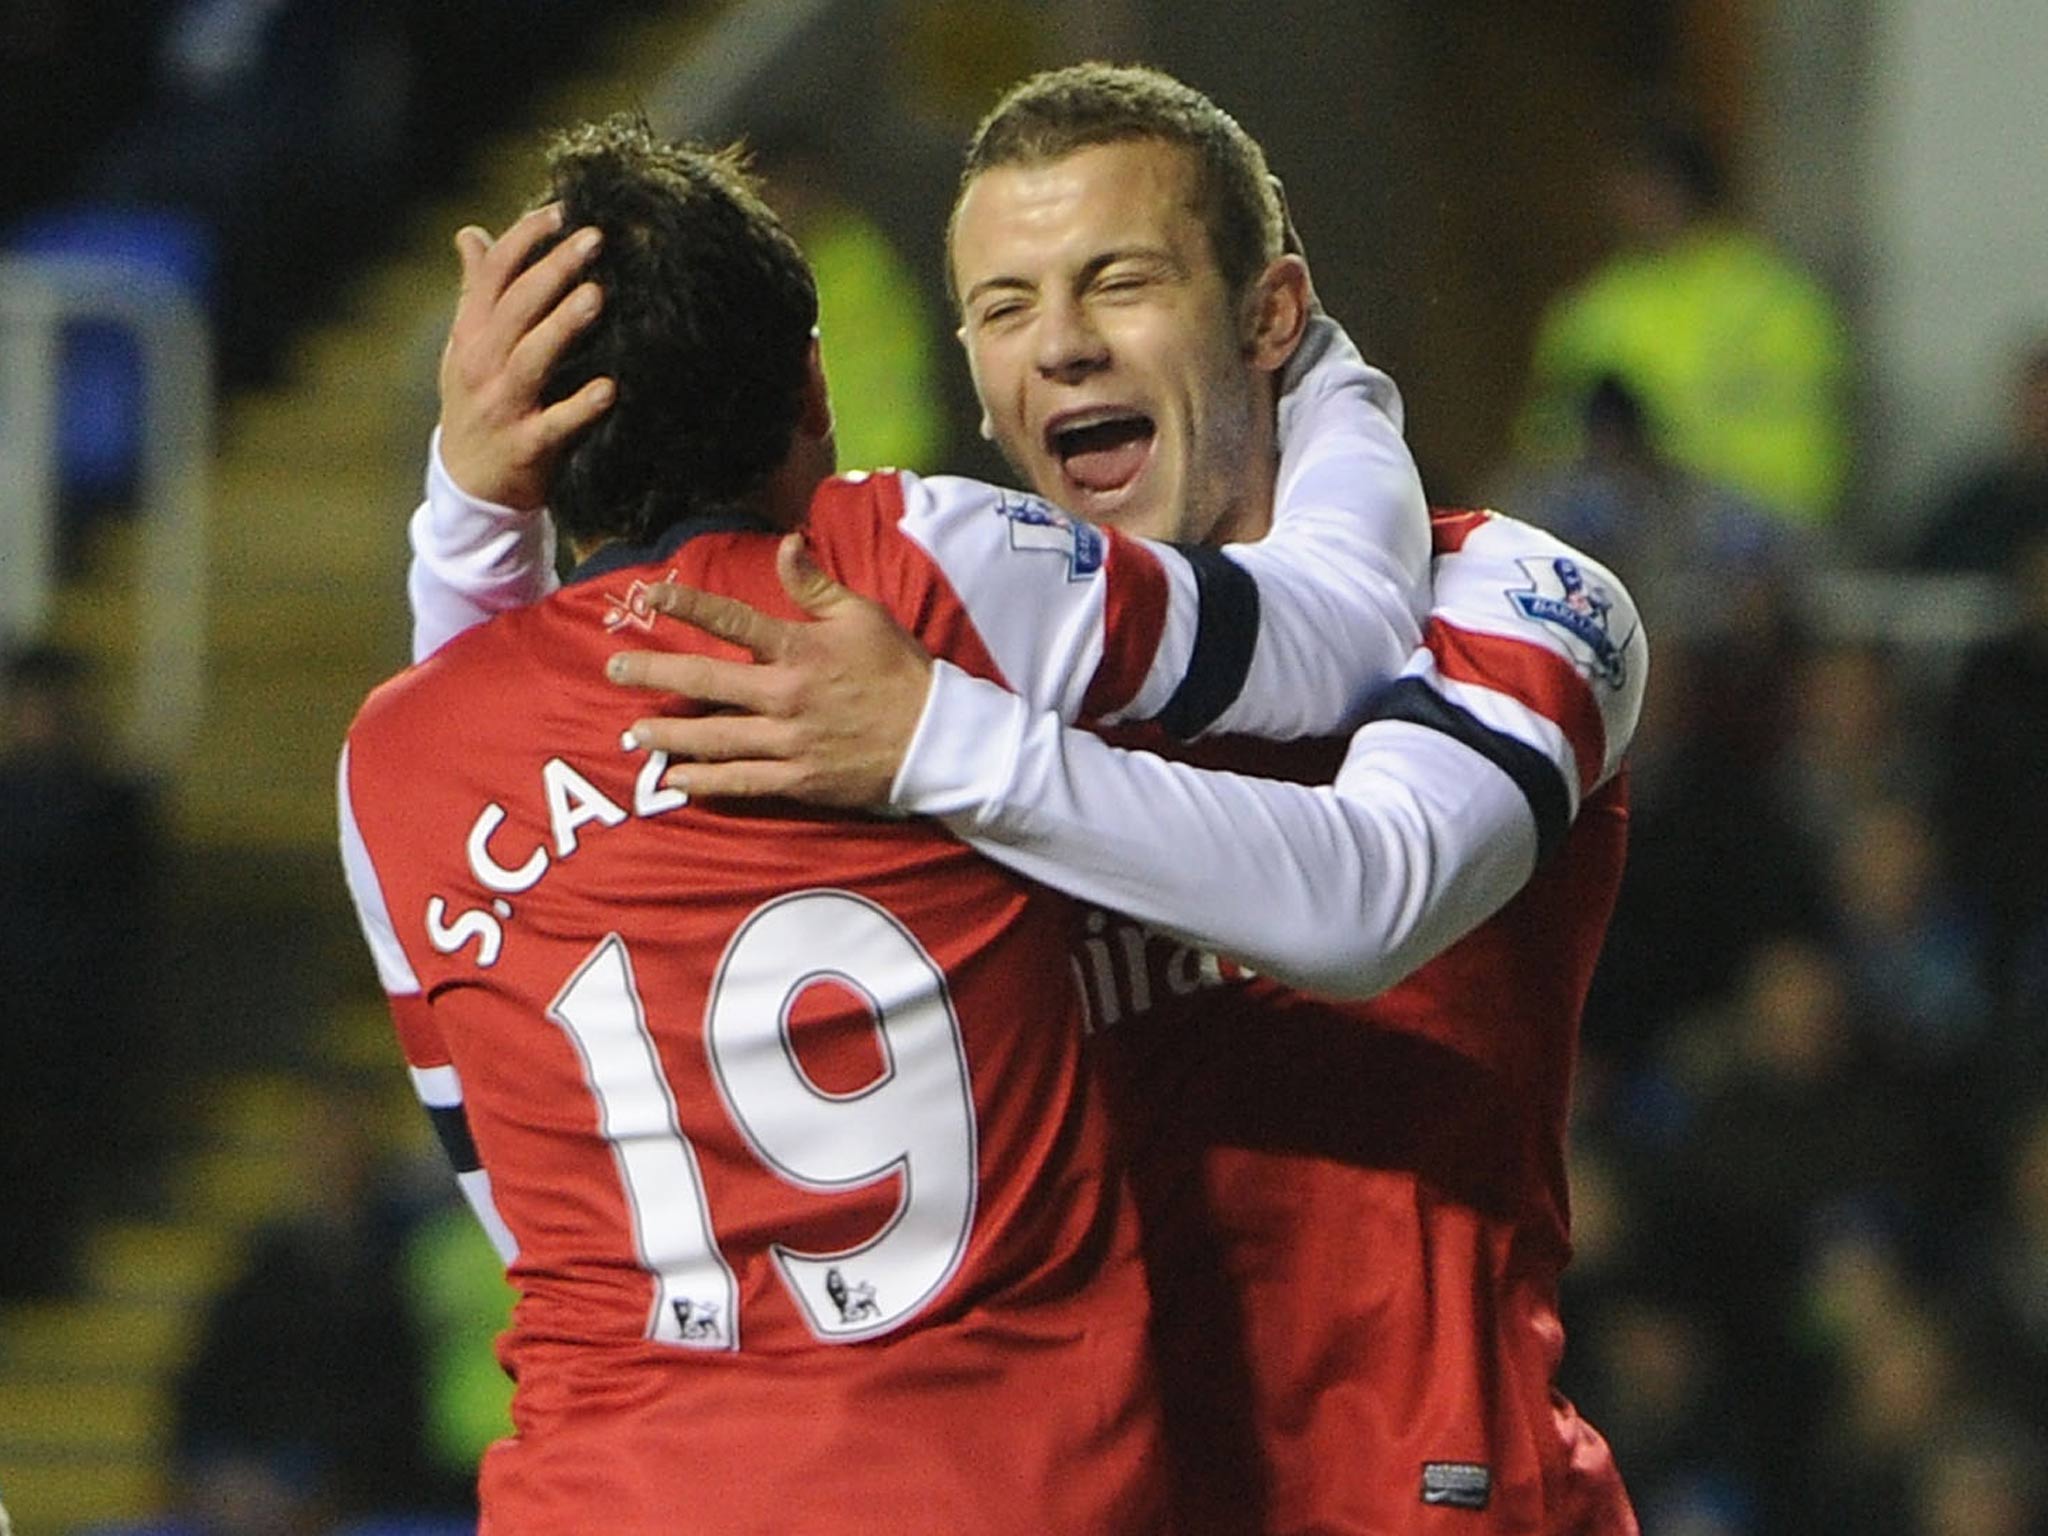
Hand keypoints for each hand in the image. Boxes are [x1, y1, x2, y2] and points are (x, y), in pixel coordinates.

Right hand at [437, 203, 614, 508]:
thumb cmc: (476, 402)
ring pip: (531, 357)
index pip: (494, 273)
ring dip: (563, 325)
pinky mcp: (527, 445)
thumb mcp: (466, 345)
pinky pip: (556, 424)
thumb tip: (472, 234)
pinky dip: (580, 406)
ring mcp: (504, 405)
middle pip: (516, 305)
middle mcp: (483, 363)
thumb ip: (476, 291)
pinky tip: (609, 388)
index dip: (525, 238)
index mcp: (471, 333)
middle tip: (594, 238)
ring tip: (596, 296)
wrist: (467, 484)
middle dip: (553, 268)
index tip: (561, 210)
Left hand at [606, 534, 934, 808]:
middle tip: (614, 671)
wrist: (938, 740)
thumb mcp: (864, 617)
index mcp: (800, 649)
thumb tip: (784, 544)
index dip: (687, 606)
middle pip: (705, 684)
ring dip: (668, 736)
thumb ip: (815, 585)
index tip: (649, 597)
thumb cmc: (901, 672)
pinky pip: (740, 782)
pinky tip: (674, 780)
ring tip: (632, 734)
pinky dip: (704, 781)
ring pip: (713, 738)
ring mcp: (788, 742)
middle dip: (653, 676)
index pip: (732, 621)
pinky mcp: (798, 780)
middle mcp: (785, 695)